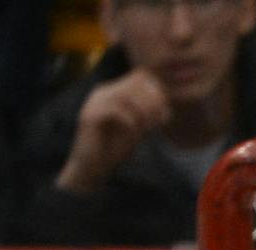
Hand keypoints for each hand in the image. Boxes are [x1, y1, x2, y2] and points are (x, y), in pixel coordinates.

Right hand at [57, 70, 171, 194]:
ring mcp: (94, 102)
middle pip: (135, 83)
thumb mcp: (137, 129)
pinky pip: (116, 110)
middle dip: (152, 103)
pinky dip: (131, 122)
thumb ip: (148, 116)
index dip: (157, 94)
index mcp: (114, 92)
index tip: (164, 117)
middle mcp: (103, 92)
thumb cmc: (115, 148)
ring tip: (147, 130)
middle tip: (157, 123)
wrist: (93, 166)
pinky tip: (135, 134)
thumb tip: (166, 108)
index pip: (140, 77)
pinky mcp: (90, 115)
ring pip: (126, 96)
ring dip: (143, 114)